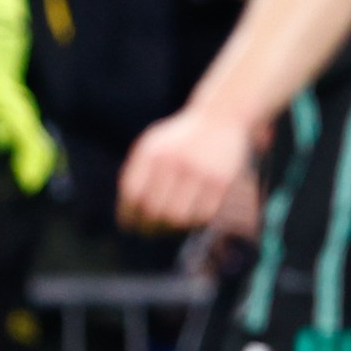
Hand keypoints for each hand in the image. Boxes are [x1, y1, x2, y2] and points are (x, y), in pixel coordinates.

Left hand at [119, 104, 254, 231]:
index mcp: (153, 153)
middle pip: (154, 211)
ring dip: (171, 229)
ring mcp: (200, 172)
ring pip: (178, 218)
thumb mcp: (152, 147)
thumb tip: (129, 218)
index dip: (129, 216)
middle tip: (150, 233)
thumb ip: (136, 176)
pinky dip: (193, 223)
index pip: (133, 195)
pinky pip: (202, 216)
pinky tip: (189, 220)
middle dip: (149, 228)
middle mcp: (175, 161)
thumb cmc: (179, 139)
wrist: (220, 117)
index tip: (131, 226)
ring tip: (169, 227)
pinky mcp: (221, 182)